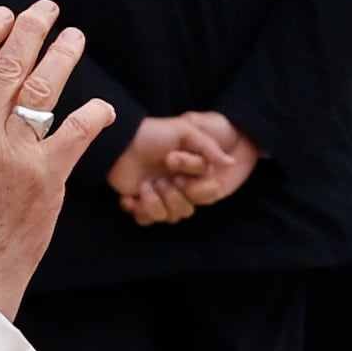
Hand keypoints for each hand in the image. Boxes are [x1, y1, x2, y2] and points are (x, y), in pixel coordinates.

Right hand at [0, 0, 115, 318]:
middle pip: (7, 67)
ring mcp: (12, 156)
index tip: (3, 13)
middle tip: (45, 9)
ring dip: (62, 56)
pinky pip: (76, 132)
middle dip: (29, 30)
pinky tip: (102, 106)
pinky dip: (93, 115)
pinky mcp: (46, 178)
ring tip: (74, 37)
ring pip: (41, 89)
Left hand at [116, 111, 260, 224]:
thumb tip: (231, 163)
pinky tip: (130, 197)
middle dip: (173, 197)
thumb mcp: (184, 131)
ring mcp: (160, 196)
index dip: (194, 187)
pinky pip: (145, 219)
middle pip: (187, 210)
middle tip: (159, 181)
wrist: (120, 141)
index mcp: (194, 173)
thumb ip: (208, 147)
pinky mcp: (141, 202)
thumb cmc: (153, 133)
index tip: (176, 171)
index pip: (207, 192)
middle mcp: (180, 187)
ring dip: (155, 204)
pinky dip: (138, 210)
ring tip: (145, 187)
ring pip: (168, 218)